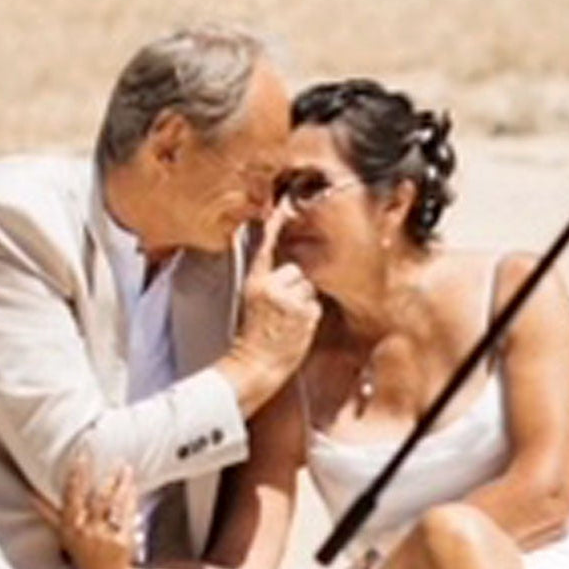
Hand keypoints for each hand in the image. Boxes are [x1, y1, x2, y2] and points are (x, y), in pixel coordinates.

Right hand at [36, 452, 147, 568]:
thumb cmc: (83, 553)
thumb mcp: (63, 536)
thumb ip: (49, 515)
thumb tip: (29, 495)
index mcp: (69, 527)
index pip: (71, 496)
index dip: (76, 475)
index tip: (81, 456)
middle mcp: (86, 531)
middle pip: (98, 498)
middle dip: (107, 476)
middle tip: (115, 457)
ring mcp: (105, 537)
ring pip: (115, 503)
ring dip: (122, 483)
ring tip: (125, 466)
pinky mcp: (122, 540)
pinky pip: (127, 513)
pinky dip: (130, 497)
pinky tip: (132, 484)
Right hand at [225, 203, 321, 410]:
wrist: (255, 366)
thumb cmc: (253, 338)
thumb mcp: (252, 303)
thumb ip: (268, 285)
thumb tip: (290, 272)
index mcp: (254, 283)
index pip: (265, 248)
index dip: (275, 225)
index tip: (282, 203)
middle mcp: (272, 287)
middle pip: (296, 271)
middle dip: (295, 287)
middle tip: (282, 311)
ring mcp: (290, 300)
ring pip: (308, 288)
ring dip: (304, 302)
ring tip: (288, 321)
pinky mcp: (306, 313)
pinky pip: (316, 306)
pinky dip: (310, 317)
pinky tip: (296, 329)